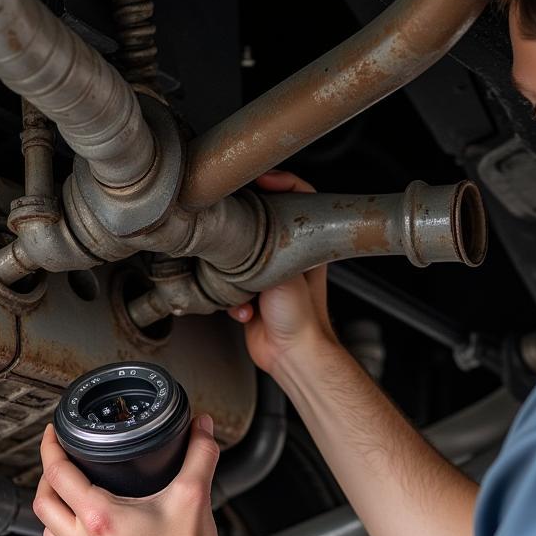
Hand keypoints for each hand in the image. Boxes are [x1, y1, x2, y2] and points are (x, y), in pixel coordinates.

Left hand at [32, 417, 232, 535]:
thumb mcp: (194, 497)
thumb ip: (199, 455)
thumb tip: (202, 427)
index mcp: (101, 519)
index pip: (58, 474)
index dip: (50, 448)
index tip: (53, 436)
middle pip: (42, 504)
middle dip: (47, 478)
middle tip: (60, 464)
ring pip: (49, 534)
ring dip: (54, 513)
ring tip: (70, 499)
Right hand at [228, 170, 337, 375]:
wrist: (292, 355)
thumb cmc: (302, 317)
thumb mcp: (287, 269)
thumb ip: (268, 243)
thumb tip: (249, 224)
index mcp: (305, 244)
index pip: (297, 195)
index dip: (279, 182)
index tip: (259, 180)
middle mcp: (287, 256)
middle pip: (261, 222)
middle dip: (243, 229)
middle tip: (234, 225)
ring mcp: (268, 276)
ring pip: (239, 255)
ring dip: (232, 272)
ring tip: (238, 282)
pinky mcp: (251, 296)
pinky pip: (230, 285)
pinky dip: (231, 297)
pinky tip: (242, 309)